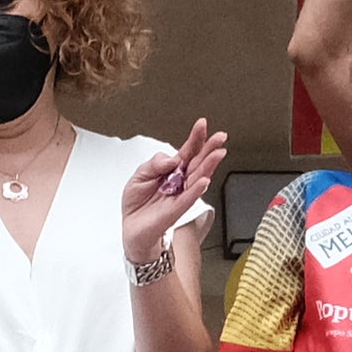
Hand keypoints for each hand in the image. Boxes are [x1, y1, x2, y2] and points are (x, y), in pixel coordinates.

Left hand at [120, 119, 227, 268]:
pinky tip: (205, 180)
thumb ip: (154, 163)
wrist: (131, 227)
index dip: (195, 138)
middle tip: (220, 137)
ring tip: (218, 154)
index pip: (187, 151)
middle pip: (198, 162)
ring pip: (198, 178)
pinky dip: (196, 189)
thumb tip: (171, 158)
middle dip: (209, 148)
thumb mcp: (139, 175)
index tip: (202, 124)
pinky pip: (188, 198)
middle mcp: (180, 181)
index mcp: (172, 170)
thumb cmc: (137, 202)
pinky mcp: (176, 209)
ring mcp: (180, 195)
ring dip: (209, 165)